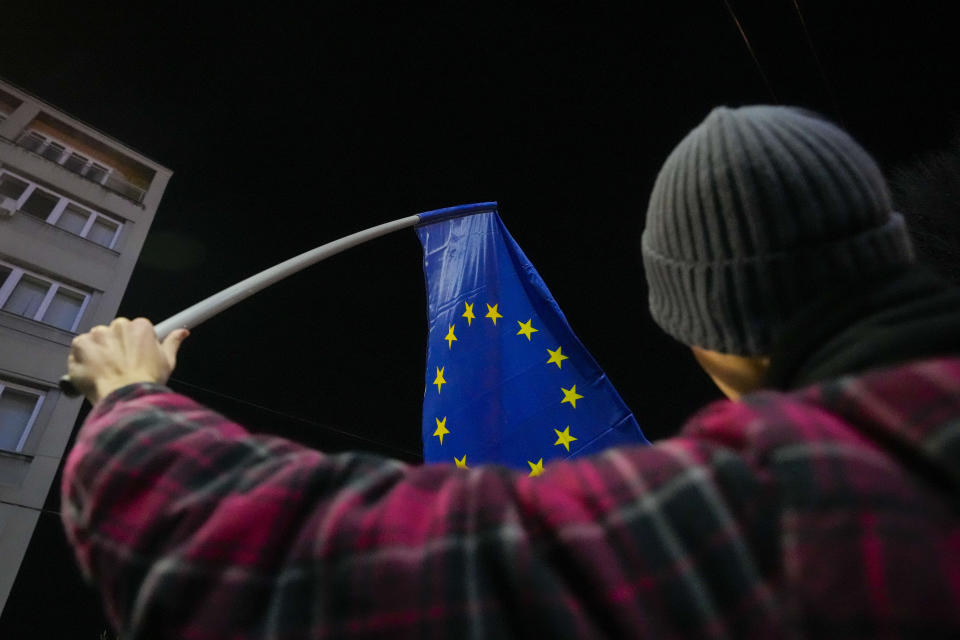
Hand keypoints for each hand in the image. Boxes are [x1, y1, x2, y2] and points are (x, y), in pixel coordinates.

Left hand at [68, 318, 188, 403]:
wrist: (125, 395)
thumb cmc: (147, 380)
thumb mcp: (167, 362)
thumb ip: (172, 343)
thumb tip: (182, 332)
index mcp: (140, 326)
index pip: (133, 329)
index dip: (132, 345)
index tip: (132, 357)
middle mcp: (118, 325)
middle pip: (113, 332)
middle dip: (114, 346)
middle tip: (119, 367)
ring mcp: (97, 334)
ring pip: (95, 340)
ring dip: (97, 352)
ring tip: (105, 372)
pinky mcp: (80, 345)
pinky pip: (78, 349)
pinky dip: (82, 359)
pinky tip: (92, 372)